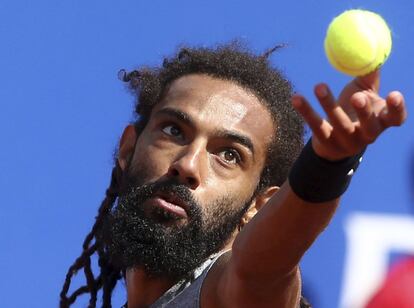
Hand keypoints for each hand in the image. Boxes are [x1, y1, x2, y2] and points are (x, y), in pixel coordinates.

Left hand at [292, 70, 406, 160]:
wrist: (334, 142)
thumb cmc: (353, 110)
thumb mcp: (364, 93)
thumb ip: (368, 74)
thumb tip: (372, 47)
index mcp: (381, 121)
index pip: (396, 119)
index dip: (397, 109)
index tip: (394, 93)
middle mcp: (367, 135)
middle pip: (369, 126)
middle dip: (363, 112)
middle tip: (357, 97)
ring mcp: (346, 141)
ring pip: (339, 124)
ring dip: (329, 105)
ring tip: (319, 86)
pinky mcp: (326, 143)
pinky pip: (316, 126)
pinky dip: (306, 111)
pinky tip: (296, 97)